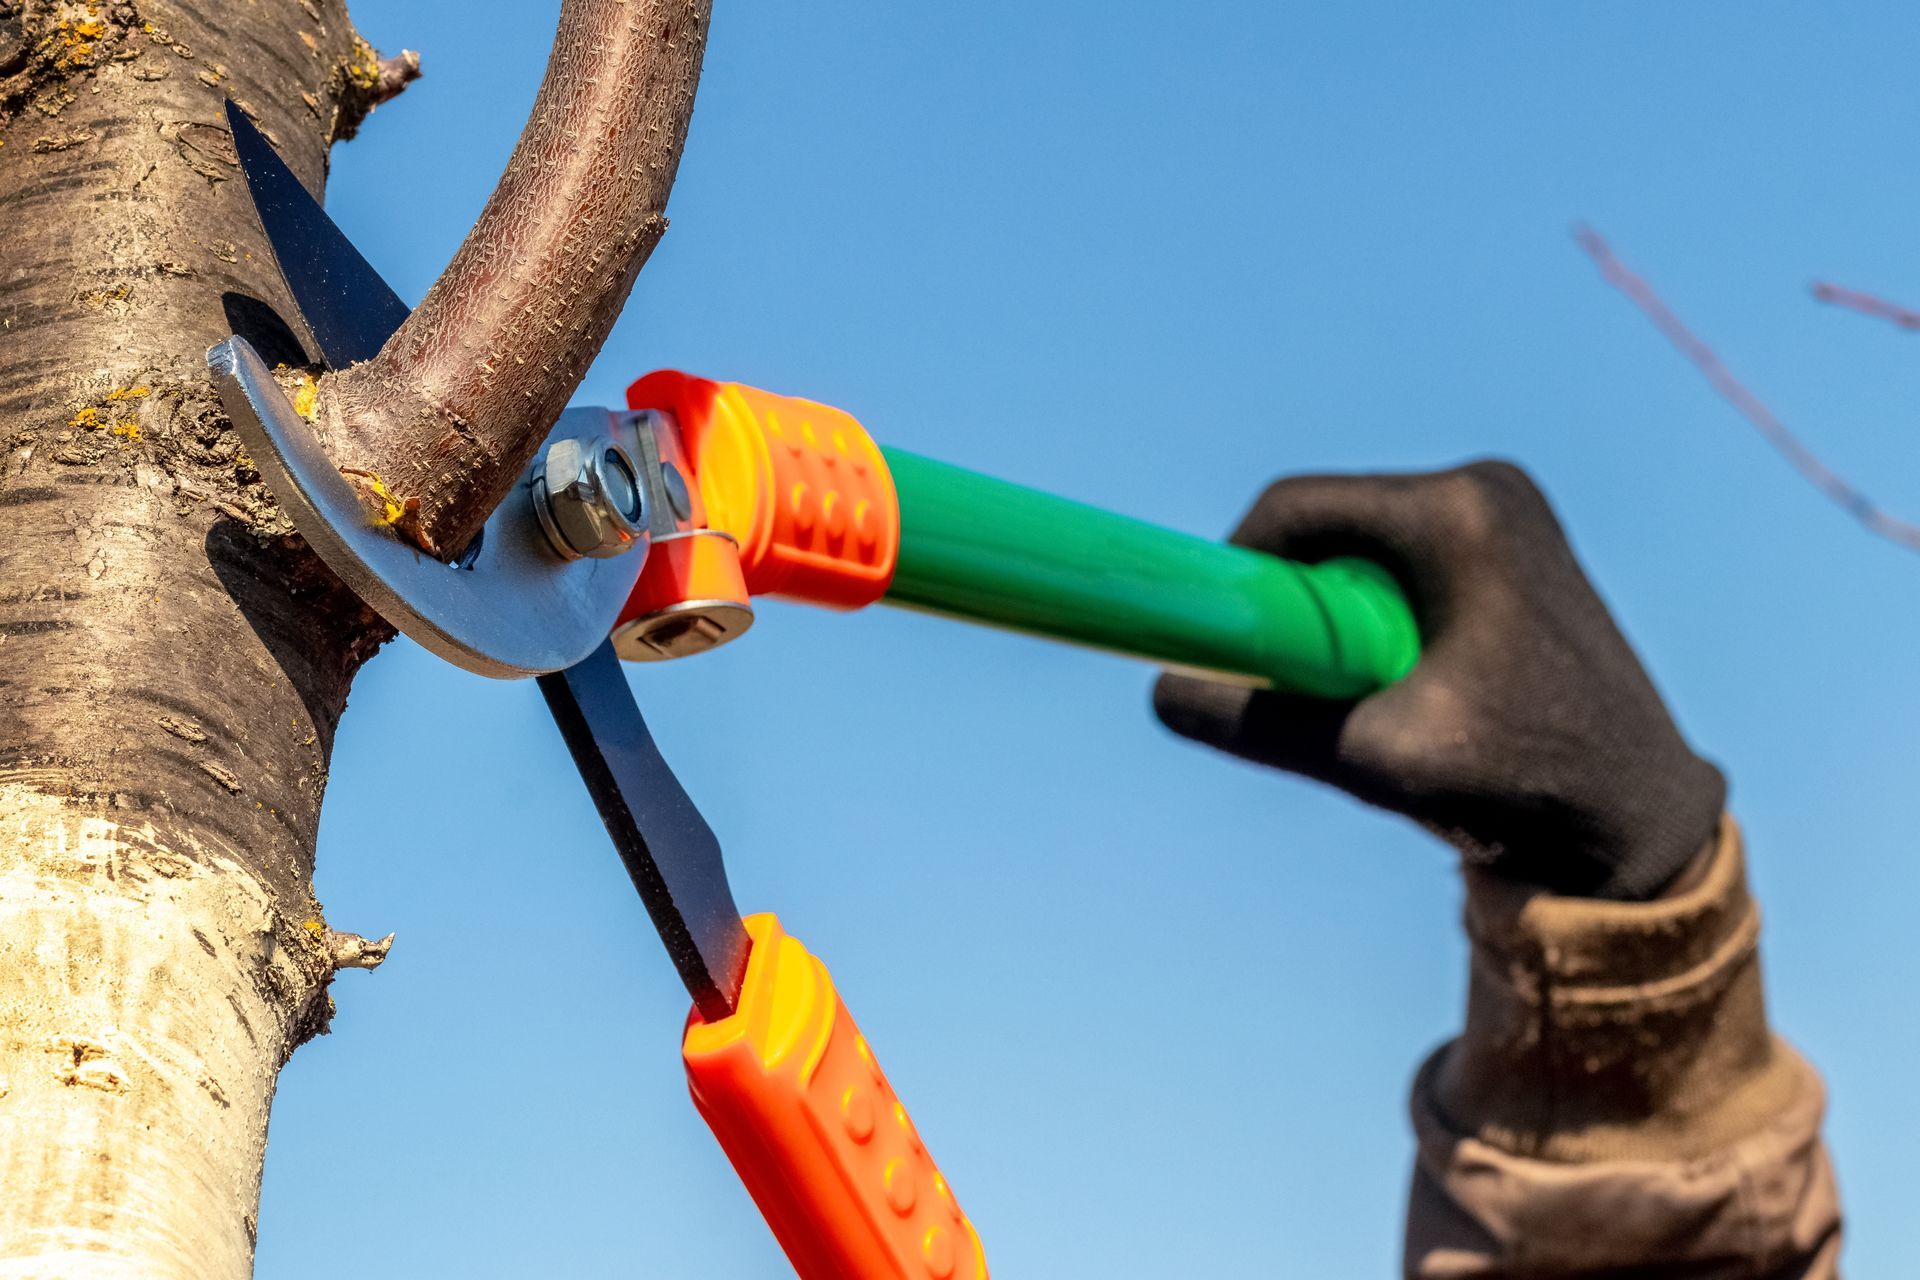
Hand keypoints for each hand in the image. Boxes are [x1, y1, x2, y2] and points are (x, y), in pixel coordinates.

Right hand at [1154, 461, 1722, 900]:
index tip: (1214, 641)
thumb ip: (1258, 721)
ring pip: (1360, 551)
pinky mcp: (1511, 548)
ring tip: (1369, 701)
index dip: (1233, 570)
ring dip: (1334, 619)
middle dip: (1291, 605)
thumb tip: (1161, 692)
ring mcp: (1505, 515)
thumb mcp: (1372, 757)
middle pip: (1327, 526)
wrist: (1637, 817)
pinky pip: (1401, 568)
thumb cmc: (1522, 784)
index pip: (1294, 507)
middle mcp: (1485, 491)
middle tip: (1294, 688)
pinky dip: (1375, 623)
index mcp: (1460, 511)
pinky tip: (1407, 690)